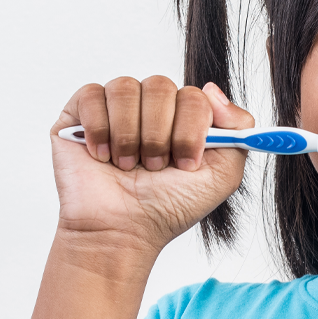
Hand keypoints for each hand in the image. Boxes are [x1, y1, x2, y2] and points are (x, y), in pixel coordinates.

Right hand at [49, 76, 253, 251]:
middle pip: (160, 86)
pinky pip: (92, 94)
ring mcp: (113, 109)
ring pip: (125, 88)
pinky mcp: (78, 115)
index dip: (191, 129)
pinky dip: (99, 129)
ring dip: (129, 134)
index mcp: (181, 117)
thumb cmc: (167, 208)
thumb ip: (239, 130)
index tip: (186, 163)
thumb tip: (213, 90)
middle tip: (154, 167)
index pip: (195, 95)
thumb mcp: (223, 176)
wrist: (122, 232)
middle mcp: (148, 108)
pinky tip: (102, 156)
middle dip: (158, 134)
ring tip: (126, 166)